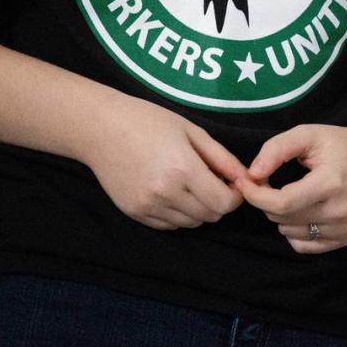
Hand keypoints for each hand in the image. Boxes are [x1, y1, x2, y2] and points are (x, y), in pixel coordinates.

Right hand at [85, 98, 244, 230]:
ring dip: (198, 209)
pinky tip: (171, 191)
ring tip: (189, 184)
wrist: (100, 128)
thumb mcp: (191, 131)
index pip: (224, 203)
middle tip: (212, 181)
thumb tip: (246, 178)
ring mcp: (148, 206)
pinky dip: (178, 214)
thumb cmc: (148, 121)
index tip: (231, 182)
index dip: (235, 195)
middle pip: (210, 216)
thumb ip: (221, 158)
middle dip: (218, 201)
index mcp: (183, 169)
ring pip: (191, 223)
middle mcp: (166, 193)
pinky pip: (169, 225)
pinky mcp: (135, 213)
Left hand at [239, 124, 346, 253]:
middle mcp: (340, 211)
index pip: (282, 202)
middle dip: (266, 200)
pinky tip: (302, 209)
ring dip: (280, 215)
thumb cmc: (339, 144)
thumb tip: (252, 175)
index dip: (256, 195)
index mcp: (331, 183)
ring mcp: (344, 229)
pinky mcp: (345, 239)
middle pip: (282, 218)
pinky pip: (303, 245)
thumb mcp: (307, 135)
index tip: (245, 182)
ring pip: (289, 233)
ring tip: (291, 192)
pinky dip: (294, 230)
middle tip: (268, 181)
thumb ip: (276, 149)